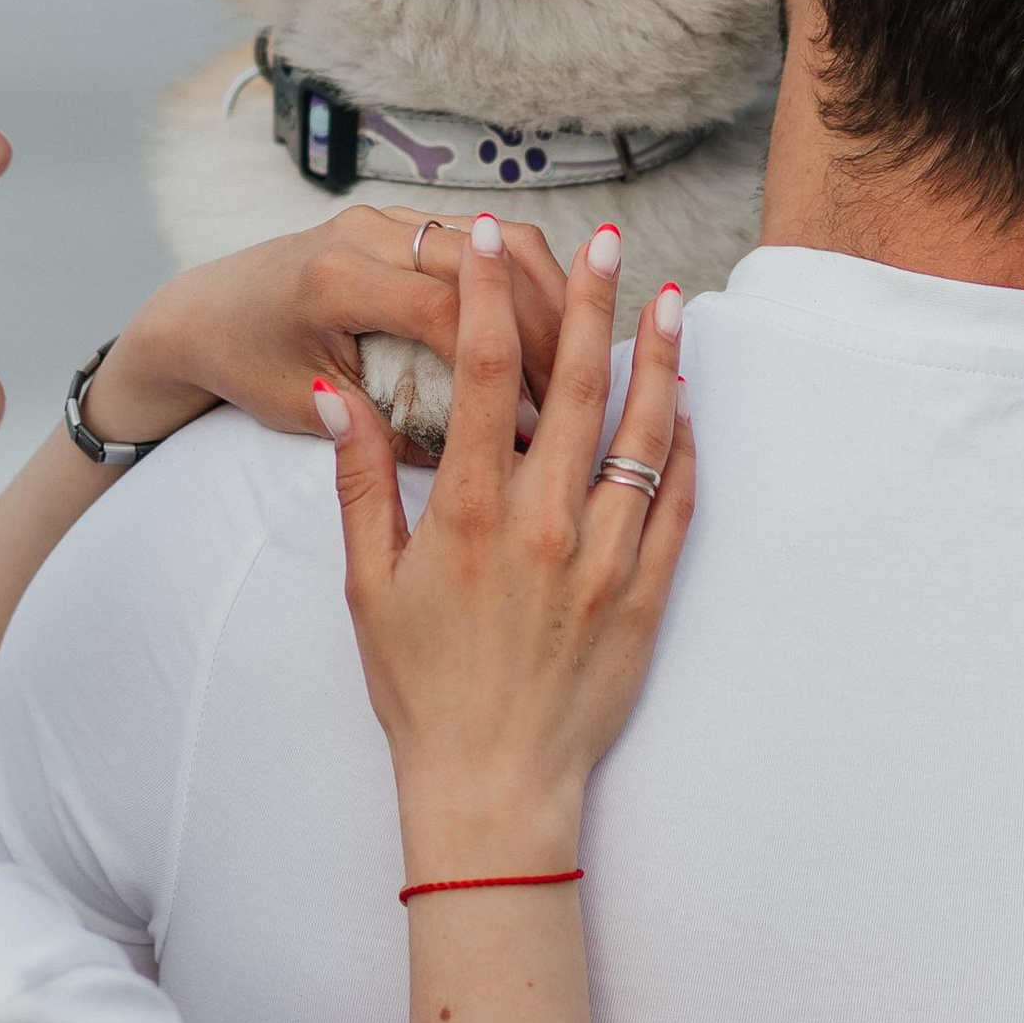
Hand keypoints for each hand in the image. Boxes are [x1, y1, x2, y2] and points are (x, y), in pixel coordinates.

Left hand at [81, 208, 569, 449]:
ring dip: (547, 292)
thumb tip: (474, 462)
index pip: (447, 311)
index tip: (533, 423)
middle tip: (583, 389)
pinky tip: (554, 329)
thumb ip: (379, 429)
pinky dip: (524, 279)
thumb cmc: (246, 365)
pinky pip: (481, 238)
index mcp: (336, 280)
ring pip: (497, 236)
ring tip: (583, 355)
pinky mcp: (401, 222)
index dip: (501, 366)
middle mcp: (365, 233)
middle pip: (489, 258)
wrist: (200, 311)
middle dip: (545, 324)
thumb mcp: (305, 410)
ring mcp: (387, 219)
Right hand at [318, 215, 692, 869]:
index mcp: (469, 512)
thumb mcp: (366, 585)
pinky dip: (687, 448)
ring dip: (659, 360)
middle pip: (578, 383)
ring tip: (669, 301)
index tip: (490, 237)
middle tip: (602, 240)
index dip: (488, 294)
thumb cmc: (421, 690)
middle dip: (588, 300)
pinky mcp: (646, 594)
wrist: (492, 784)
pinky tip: (687, 406)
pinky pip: (681, 503)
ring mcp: (605, 558)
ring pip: (645, 435)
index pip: (485, 372)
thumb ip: (360, 481)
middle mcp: (544, 523)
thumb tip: (336, 395)